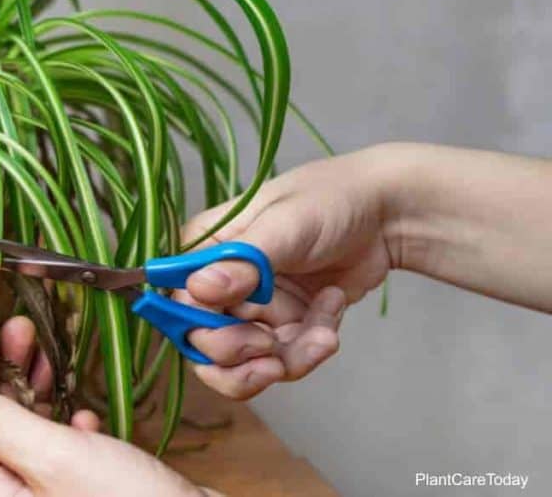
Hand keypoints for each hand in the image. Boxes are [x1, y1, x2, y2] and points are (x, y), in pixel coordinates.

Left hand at [0, 316, 212, 496]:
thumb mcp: (56, 459)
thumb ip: (2, 427)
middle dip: (8, 373)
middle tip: (21, 327)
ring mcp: (58, 495)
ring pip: (33, 432)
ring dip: (39, 390)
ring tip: (49, 352)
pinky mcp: (92, 492)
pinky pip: (68, 450)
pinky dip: (72, 423)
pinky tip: (86, 413)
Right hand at [180, 147, 395, 398]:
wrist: (387, 215)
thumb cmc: (328, 201)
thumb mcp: (284, 227)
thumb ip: (243, 263)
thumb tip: (197, 289)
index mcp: (205, 250)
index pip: (179, 303)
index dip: (200, 328)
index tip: (241, 328)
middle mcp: (220, 284)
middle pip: (204, 344)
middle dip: (240, 355)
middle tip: (272, 348)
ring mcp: (252, 310)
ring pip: (244, 364)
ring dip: (285, 360)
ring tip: (322, 341)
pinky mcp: (283, 327)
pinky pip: (284, 360)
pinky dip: (312, 347)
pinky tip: (334, 310)